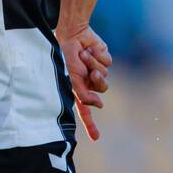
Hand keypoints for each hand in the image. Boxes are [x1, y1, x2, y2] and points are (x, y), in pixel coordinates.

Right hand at [57, 24, 111, 141]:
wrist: (71, 34)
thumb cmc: (64, 56)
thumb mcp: (70, 78)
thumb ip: (83, 95)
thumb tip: (99, 105)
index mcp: (77, 89)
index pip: (84, 111)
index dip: (90, 125)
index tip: (96, 138)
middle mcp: (87, 82)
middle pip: (101, 90)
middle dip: (96, 81)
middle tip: (88, 72)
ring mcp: (96, 70)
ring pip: (105, 77)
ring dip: (94, 65)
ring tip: (83, 56)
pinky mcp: (103, 59)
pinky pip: (108, 63)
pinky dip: (98, 56)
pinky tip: (89, 49)